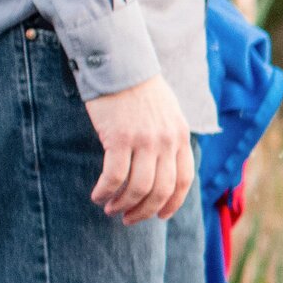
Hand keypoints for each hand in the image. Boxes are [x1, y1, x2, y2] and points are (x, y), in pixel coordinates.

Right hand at [84, 76, 195, 225]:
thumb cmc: (139, 89)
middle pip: (161, 190)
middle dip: (145, 211)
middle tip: (128, 218)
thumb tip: (165, 167)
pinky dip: (105, 191)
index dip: (172, 204)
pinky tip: (97, 195)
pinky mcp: (119, 138)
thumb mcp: (168, 112)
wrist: (119, 63)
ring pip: (138, 188)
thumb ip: (170, 138)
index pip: (184, 180)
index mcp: (180, 136)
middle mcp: (167, 141)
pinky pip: (114, 177)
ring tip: (110, 208)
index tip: (159, 216)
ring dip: (123, 204)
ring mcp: (145, 140)